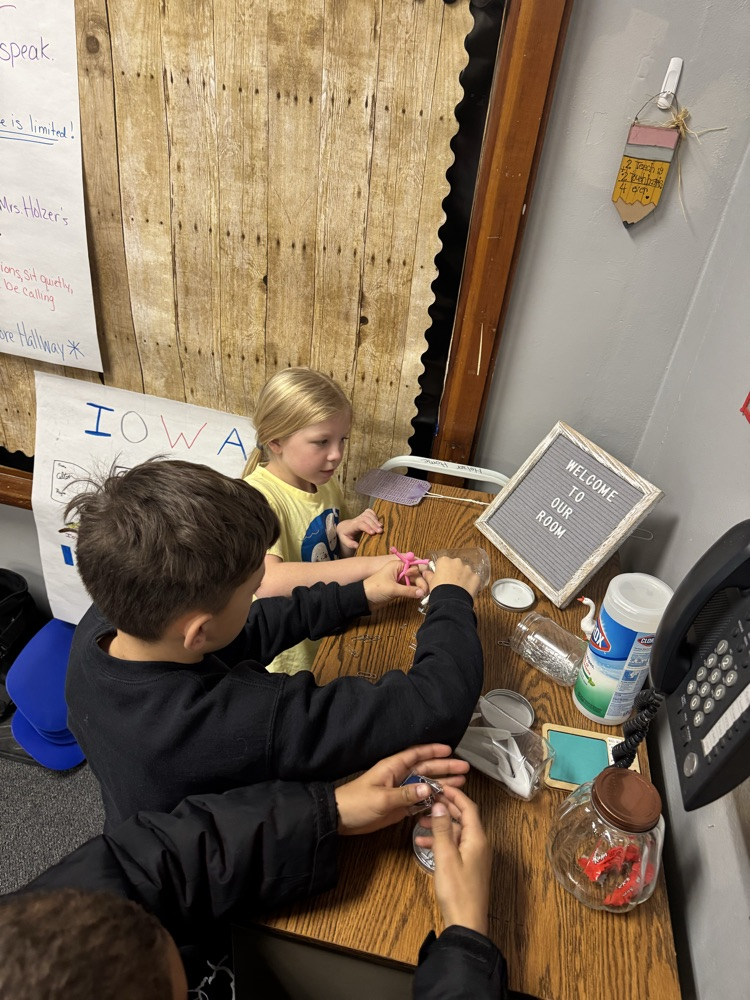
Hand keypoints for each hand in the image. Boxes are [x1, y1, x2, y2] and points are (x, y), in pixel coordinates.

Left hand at [335, 745, 469, 835]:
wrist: (341, 819)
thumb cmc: (357, 803)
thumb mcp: (382, 798)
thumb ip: (406, 794)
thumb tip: (429, 787)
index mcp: (393, 767)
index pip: (416, 754)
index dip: (433, 751)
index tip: (450, 750)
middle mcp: (399, 776)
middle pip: (426, 768)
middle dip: (445, 767)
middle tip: (464, 768)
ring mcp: (400, 791)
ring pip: (426, 784)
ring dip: (442, 783)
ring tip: (462, 782)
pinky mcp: (400, 806)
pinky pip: (420, 800)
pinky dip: (433, 799)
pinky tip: (446, 800)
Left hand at [337, 510, 383, 552]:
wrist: (344, 527)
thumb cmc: (346, 535)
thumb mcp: (346, 541)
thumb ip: (350, 544)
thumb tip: (357, 546)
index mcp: (351, 526)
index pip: (359, 524)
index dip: (366, 527)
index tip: (373, 533)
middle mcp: (356, 519)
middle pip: (365, 519)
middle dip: (373, 524)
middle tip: (380, 531)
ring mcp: (360, 516)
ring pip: (368, 514)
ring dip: (375, 520)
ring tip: (381, 526)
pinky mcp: (363, 514)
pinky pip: (369, 511)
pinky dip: (375, 514)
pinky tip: (378, 521)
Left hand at [362, 557, 427, 607]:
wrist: (364, 598)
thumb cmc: (376, 588)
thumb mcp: (393, 589)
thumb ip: (408, 590)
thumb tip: (422, 593)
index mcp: (397, 565)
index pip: (413, 566)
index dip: (419, 574)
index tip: (422, 583)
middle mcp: (400, 571)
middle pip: (415, 575)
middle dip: (421, 582)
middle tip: (425, 592)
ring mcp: (399, 580)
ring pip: (414, 582)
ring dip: (419, 587)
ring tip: (424, 595)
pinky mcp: (399, 588)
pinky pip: (410, 588)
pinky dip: (414, 592)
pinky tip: (419, 596)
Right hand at [414, 786, 490, 935]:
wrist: (466, 924)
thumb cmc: (457, 891)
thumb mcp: (446, 857)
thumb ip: (443, 829)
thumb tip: (440, 805)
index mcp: (477, 838)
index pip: (468, 807)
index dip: (454, 795)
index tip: (438, 786)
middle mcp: (479, 844)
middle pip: (463, 818)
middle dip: (445, 808)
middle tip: (427, 800)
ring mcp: (474, 856)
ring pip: (457, 832)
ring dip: (440, 825)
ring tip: (419, 821)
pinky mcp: (468, 867)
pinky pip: (454, 846)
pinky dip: (441, 841)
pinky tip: (423, 843)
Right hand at [423, 556, 481, 599]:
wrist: (451, 601)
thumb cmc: (439, 590)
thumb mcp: (430, 582)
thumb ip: (429, 575)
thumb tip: (426, 572)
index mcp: (444, 561)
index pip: (442, 562)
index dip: (442, 570)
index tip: (442, 577)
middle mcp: (457, 562)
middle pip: (455, 565)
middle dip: (454, 572)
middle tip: (451, 583)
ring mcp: (468, 569)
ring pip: (465, 571)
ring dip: (463, 577)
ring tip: (459, 588)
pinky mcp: (476, 577)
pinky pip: (473, 579)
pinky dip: (471, 583)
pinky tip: (466, 591)